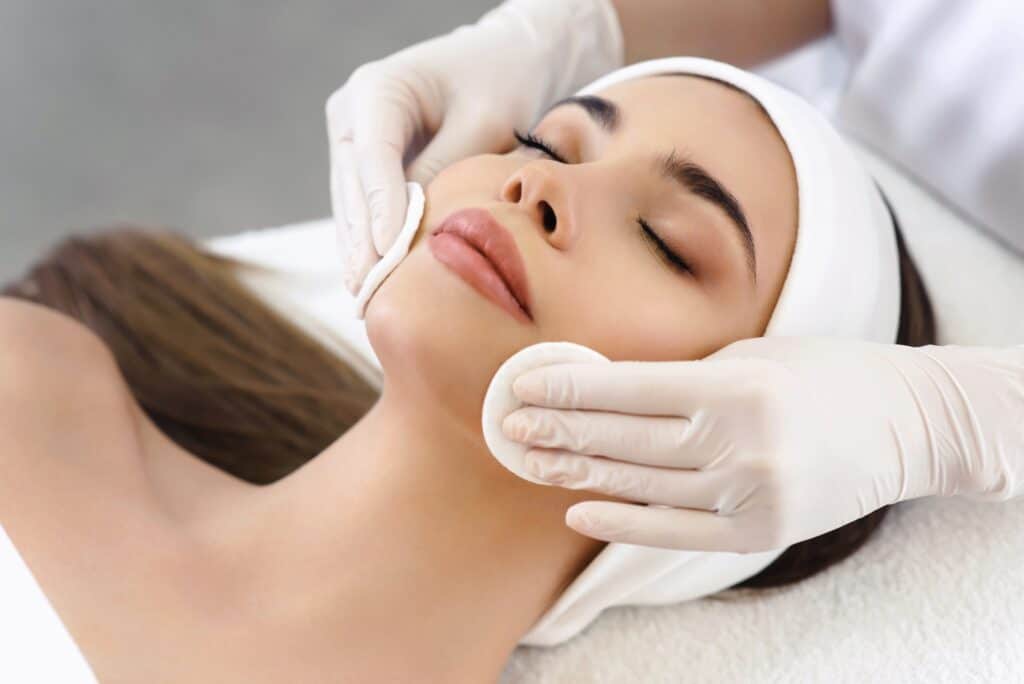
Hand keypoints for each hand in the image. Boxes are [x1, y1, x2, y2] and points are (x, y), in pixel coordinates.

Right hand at [325, 0, 622, 292]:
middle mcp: (351, 114)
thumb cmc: (498, 83)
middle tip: (372, 293)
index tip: (386, 254)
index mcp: (376, 90)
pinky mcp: (363, 166)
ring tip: (369, 299)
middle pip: (351, 188)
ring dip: (359, 252)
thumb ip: (446, 170)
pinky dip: (370, 244)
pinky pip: (361, 210)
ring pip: (349, 206)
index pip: (373, 158)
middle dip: (362, 243)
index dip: (379, 209)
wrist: (499, 61)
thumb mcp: (483, 122)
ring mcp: (351, 141)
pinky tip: (377, 282)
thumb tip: (417, 229)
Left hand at [502, 336, 1022, 551]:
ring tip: (531, 459)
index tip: (522, 385)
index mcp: (738, 385)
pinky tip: (579, 509)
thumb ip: (682, 378)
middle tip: (509, 424)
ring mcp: (751, 493)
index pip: (630, 389)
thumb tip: (603, 389)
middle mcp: (741, 443)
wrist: (908, 423)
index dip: (570, 388)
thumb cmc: (824, 373)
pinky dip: (625, 521)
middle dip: (560, 429)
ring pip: (642, 484)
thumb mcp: (752, 356)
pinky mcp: (761, 531)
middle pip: (626, 439)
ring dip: (579, 472)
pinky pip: (676, 530)